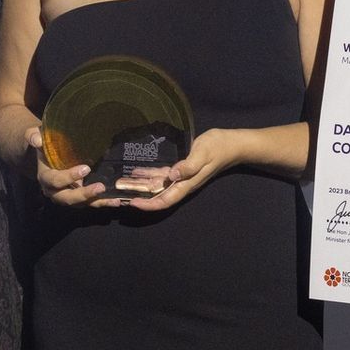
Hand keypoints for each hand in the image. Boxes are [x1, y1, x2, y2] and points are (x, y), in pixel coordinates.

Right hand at [26, 127, 108, 206]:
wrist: (45, 153)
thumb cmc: (43, 143)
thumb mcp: (35, 136)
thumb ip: (34, 136)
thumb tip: (37, 140)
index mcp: (45, 177)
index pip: (55, 181)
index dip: (69, 177)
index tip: (85, 169)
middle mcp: (54, 191)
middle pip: (68, 198)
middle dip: (84, 194)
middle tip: (100, 187)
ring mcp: (67, 195)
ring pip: (80, 204)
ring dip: (97, 202)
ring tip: (114, 200)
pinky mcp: (78, 197)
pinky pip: (89, 202)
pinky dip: (102, 202)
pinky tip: (116, 201)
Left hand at [121, 129, 243, 211]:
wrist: (230, 144)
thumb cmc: (217, 147)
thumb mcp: (202, 154)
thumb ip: (188, 165)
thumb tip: (173, 175)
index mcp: (186, 184)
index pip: (165, 200)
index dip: (148, 205)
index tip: (132, 203)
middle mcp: (181, 184)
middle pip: (157, 196)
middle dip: (139, 196)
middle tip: (118, 194)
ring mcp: (180, 178)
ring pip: (157, 186)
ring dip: (140, 185)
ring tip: (121, 182)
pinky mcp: (180, 169)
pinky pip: (161, 175)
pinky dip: (148, 174)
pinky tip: (136, 170)